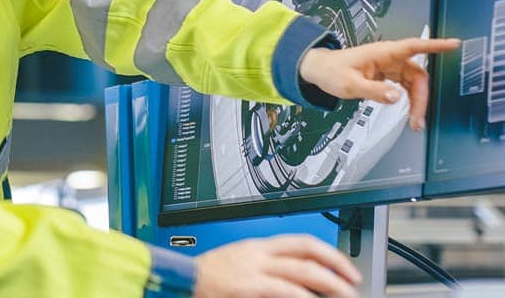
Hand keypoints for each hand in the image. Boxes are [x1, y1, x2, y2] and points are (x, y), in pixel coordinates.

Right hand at [194, 235, 360, 297]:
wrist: (180, 279)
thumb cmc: (206, 277)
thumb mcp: (239, 264)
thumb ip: (266, 268)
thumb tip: (295, 280)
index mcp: (257, 246)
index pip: (302, 241)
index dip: (328, 253)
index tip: (344, 267)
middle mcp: (259, 253)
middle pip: (307, 253)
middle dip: (336, 268)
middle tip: (353, 283)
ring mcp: (254, 268)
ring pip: (302, 270)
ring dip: (330, 283)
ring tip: (345, 294)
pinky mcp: (248, 285)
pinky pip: (284, 288)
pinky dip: (303, 295)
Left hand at [299, 37, 458, 129]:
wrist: (320, 70)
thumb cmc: (331, 71)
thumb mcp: (349, 85)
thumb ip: (373, 91)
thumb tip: (396, 97)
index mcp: (381, 53)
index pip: (413, 47)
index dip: (435, 45)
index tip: (453, 44)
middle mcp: (388, 58)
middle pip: (417, 75)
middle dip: (422, 97)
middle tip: (418, 119)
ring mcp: (388, 66)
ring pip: (413, 83)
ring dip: (417, 102)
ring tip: (415, 122)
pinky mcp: (387, 75)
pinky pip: (405, 87)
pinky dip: (409, 100)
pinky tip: (408, 113)